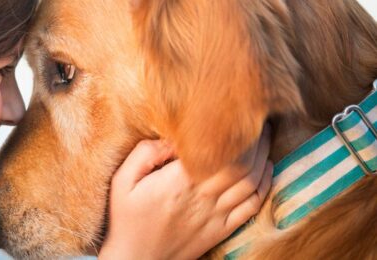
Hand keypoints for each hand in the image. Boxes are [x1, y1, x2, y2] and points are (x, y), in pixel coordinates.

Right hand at [99, 127, 271, 259]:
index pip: (221, 152)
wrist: (135, 259)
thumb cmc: (126, 218)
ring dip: (264, 158)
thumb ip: (144, 153)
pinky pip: (252, 206)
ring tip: (265, 138)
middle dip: (257, 140)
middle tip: (259, 120)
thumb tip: (172, 138)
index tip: (240, 114)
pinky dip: (264, 186)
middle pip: (243, 164)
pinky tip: (266, 170)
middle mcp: (202, 197)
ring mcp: (215, 216)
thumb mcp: (122, 181)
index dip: (237, 132)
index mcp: (179, 181)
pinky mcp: (221, 229)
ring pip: (252, 183)